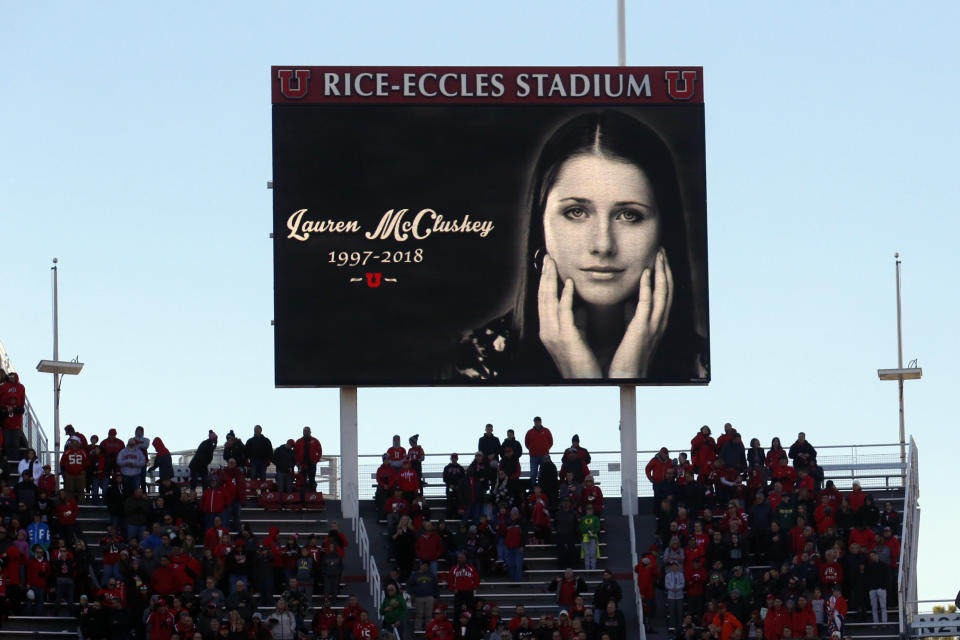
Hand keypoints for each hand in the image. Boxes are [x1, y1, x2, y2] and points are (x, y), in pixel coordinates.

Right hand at [538, 254, 601, 377]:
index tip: (549, 265)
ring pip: (549, 301)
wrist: (585, 383)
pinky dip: (564, 296)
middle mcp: (547, 331)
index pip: (544, 300)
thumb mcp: (576, 339)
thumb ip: (576, 323)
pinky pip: (564, 312)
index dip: (546, 281)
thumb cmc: (583, 363)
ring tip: (553, 263)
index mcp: (549, 330)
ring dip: (551, 280)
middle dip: (545, 276)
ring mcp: (554, 335)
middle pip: (543, 297)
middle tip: (548, 257)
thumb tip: (579, 309)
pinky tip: (568, 283)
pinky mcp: (566, 338)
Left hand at [609, 248, 672, 377]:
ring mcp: (653, 325)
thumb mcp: (633, 331)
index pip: (665, 293)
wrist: (627, 376)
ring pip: (662, 293)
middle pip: (667, 289)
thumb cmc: (628, 355)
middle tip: (661, 250)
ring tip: (658, 255)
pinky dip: (647, 286)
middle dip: (665, 268)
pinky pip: (646, 303)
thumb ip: (633, 316)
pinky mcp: (642, 329)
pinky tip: (646, 272)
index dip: (664, 274)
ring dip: (660, 272)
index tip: (660, 258)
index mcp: (658, 322)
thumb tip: (629, 303)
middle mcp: (660, 322)